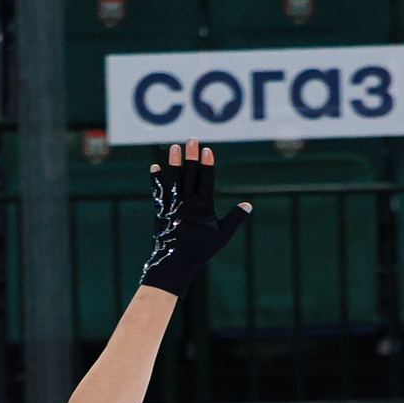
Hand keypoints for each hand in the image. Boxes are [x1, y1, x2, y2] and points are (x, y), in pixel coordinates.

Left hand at [138, 139, 250, 296]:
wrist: (175, 263)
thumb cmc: (201, 250)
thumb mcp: (222, 235)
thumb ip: (235, 219)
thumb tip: (248, 205)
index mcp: (202, 207)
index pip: (206, 181)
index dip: (207, 165)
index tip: (207, 150)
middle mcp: (186, 203)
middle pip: (190, 175)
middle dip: (191, 156)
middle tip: (191, 139)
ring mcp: (172, 206)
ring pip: (174, 180)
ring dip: (174, 163)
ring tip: (173, 147)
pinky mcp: (161, 211)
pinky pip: (158, 192)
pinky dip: (156, 180)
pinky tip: (154, 167)